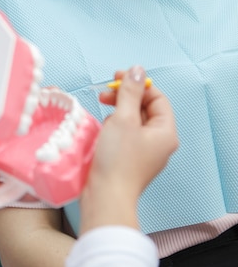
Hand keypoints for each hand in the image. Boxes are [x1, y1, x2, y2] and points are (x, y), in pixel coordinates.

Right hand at [79, 66, 178, 232]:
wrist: (105, 197)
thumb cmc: (117, 159)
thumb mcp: (123, 118)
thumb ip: (129, 92)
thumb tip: (137, 70)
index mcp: (165, 132)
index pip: (156, 98)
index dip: (138, 85)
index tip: (117, 77)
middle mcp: (159, 142)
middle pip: (145, 108)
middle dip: (125, 97)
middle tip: (105, 93)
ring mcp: (144, 152)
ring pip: (133, 120)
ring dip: (118, 110)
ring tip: (102, 110)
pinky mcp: (130, 158)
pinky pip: (125, 133)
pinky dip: (114, 125)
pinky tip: (103, 128)